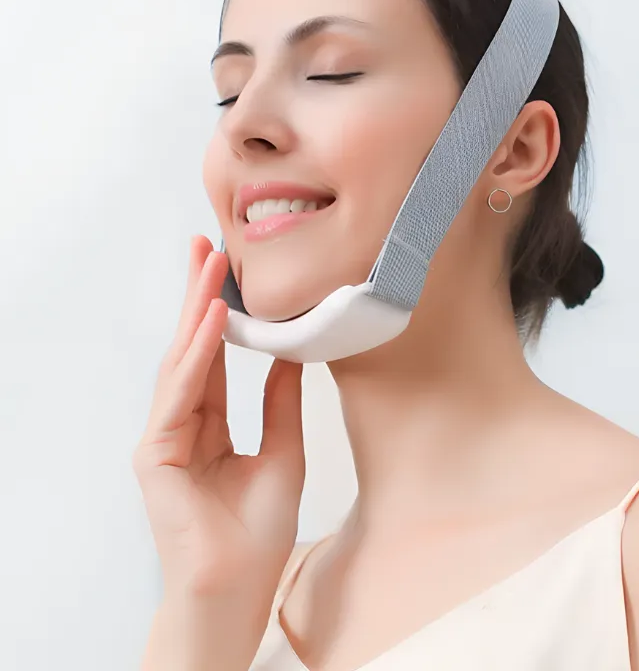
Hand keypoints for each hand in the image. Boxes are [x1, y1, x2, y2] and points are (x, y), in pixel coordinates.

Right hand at [134, 235, 303, 621]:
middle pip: (192, 348)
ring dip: (196, 310)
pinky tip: (212, 319)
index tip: (227, 274)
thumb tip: (289, 356)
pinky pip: (181, 393)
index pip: (213, 358)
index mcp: (210, 426)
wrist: (240, 587)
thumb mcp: (284, 452)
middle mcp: (183, 425)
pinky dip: (198, 353)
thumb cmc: (258, 532)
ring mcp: (165, 438)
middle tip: (206, 246)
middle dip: (198, 296)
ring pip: (181, 361)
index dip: (219, 315)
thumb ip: (281, 404)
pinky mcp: (156, 453)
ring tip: (209, 264)